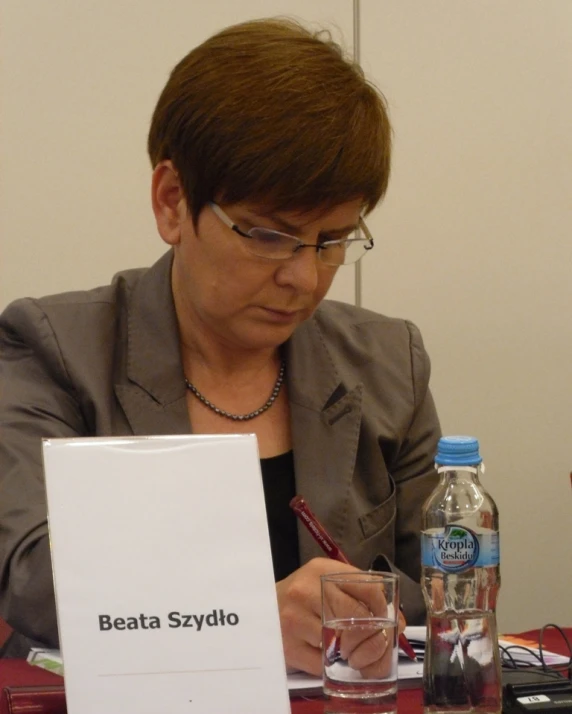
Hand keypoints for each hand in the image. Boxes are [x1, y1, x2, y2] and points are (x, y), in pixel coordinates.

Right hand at [276, 559, 406, 675]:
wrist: (262, 609)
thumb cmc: (301, 596)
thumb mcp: (325, 581)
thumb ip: (358, 591)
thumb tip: (396, 620)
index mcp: (321, 570)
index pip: (367, 586)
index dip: (383, 607)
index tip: (387, 620)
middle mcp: (306, 590)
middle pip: (357, 616)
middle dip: (372, 633)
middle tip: (375, 641)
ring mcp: (295, 619)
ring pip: (342, 640)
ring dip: (354, 651)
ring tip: (353, 648)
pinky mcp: (289, 646)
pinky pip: (324, 662)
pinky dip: (335, 663)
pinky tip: (334, 656)